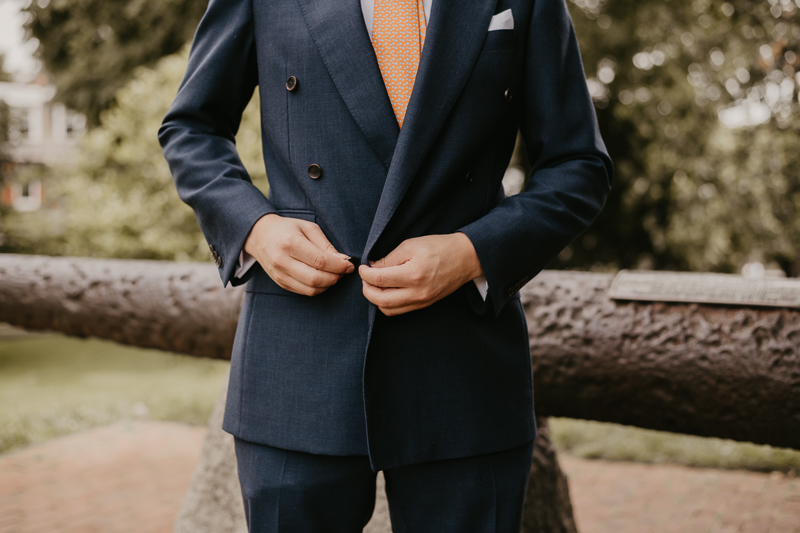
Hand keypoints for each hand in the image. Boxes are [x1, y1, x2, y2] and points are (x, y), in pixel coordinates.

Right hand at [244, 213, 353, 295]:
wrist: (260, 235)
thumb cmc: (287, 229)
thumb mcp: (308, 228)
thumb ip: (326, 245)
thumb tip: (343, 260)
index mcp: (290, 243)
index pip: (320, 261)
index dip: (339, 266)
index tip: (350, 265)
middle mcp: (282, 261)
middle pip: (315, 278)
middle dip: (335, 277)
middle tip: (343, 271)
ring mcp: (280, 274)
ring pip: (310, 289)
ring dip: (328, 285)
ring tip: (334, 275)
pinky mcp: (280, 283)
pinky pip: (304, 292)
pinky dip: (318, 288)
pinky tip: (323, 279)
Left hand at [359, 233, 482, 315]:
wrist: (464, 258)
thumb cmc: (439, 247)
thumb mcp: (411, 245)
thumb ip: (389, 258)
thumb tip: (372, 268)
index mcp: (413, 275)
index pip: (379, 279)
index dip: (365, 274)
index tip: (363, 267)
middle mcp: (417, 293)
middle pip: (380, 300)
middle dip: (366, 289)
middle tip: (365, 277)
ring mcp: (421, 301)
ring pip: (387, 309)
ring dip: (375, 299)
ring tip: (374, 284)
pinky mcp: (424, 305)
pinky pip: (399, 310)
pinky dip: (387, 303)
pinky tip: (386, 291)